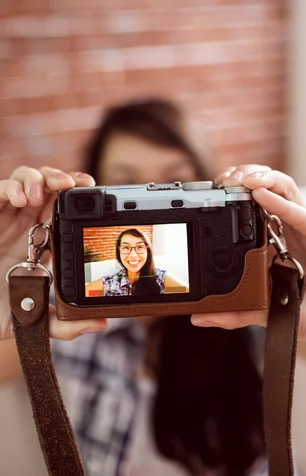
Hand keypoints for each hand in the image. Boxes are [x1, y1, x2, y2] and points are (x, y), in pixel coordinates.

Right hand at [0, 166, 107, 340]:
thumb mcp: (33, 320)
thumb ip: (64, 324)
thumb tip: (99, 323)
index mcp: (41, 242)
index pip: (64, 210)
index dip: (78, 196)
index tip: (94, 193)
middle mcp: (25, 225)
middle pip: (49, 187)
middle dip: (64, 179)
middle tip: (76, 185)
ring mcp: (5, 218)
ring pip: (25, 180)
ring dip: (39, 178)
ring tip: (42, 194)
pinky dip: (11, 187)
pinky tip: (21, 200)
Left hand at [191, 164, 305, 348]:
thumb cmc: (303, 310)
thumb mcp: (263, 311)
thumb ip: (236, 311)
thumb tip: (200, 318)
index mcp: (271, 237)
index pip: (251, 201)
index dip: (233, 190)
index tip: (212, 190)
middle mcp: (288, 226)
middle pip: (267, 186)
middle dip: (244, 176)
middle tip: (224, 180)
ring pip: (286, 189)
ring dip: (263, 179)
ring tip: (243, 180)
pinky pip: (302, 215)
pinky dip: (281, 203)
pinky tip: (262, 196)